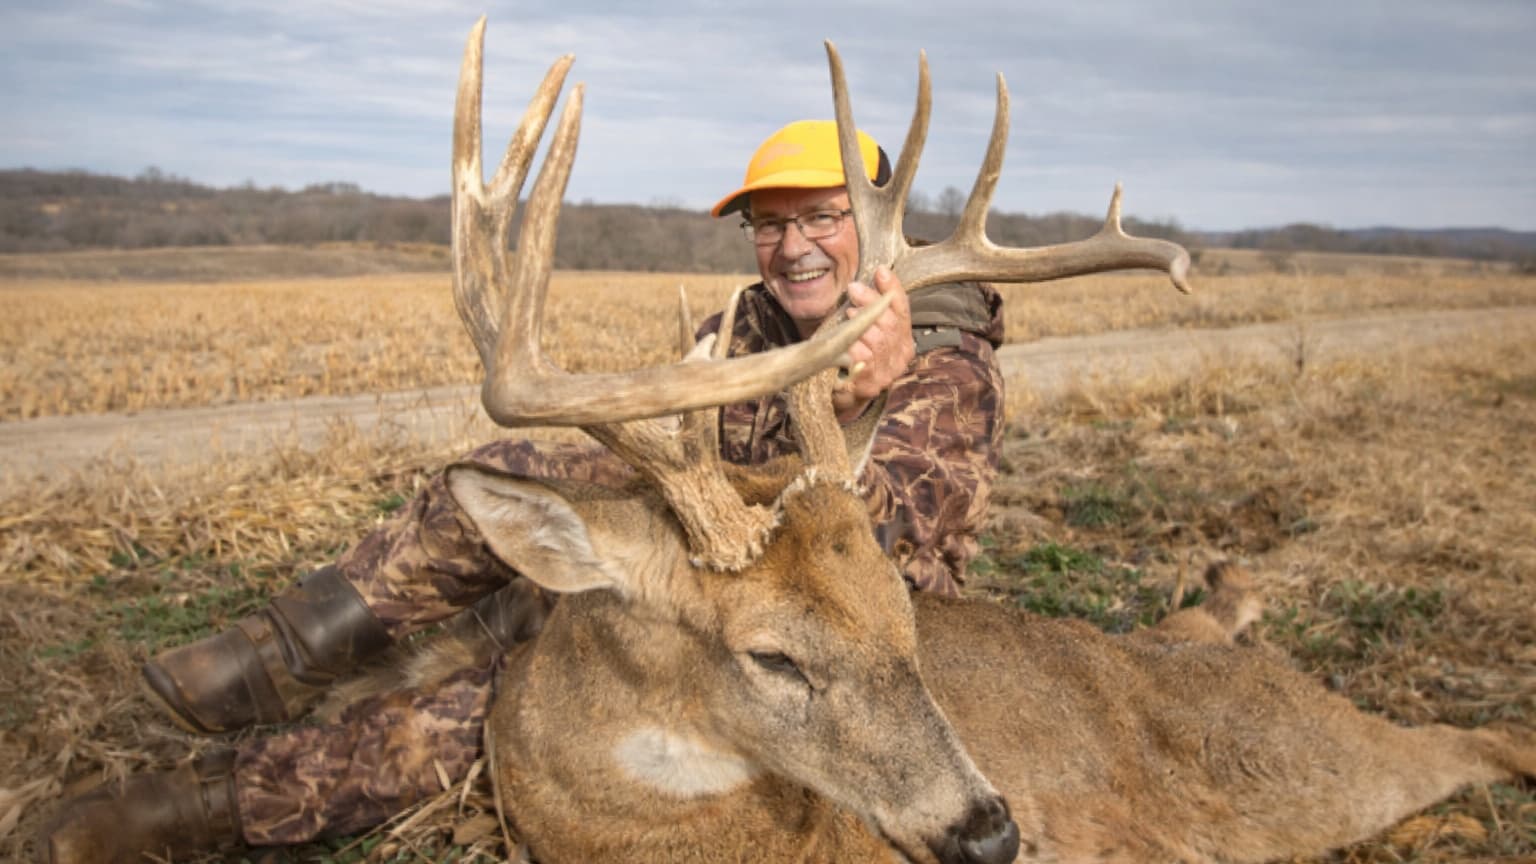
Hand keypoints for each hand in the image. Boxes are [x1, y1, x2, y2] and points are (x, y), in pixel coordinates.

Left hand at [833, 266, 913, 422]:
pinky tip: (844, 340)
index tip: (879, 271)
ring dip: (860, 324)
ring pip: (877, 341)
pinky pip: (863, 359)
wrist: (843, 393)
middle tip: (854, 290)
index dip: (892, 289)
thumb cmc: (853, 353)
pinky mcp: (869, 385)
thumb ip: (875, 305)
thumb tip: (881, 272)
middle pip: (890, 323)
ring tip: (848, 314)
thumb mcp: (866, 326)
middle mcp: (900, 358)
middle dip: (871, 302)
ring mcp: (886, 373)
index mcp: (904, 341)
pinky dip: (853, 346)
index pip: (903, 310)